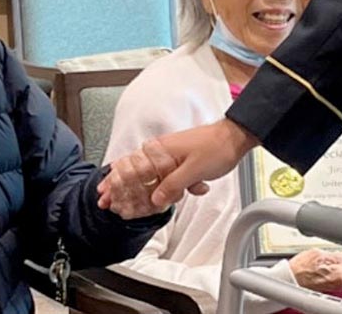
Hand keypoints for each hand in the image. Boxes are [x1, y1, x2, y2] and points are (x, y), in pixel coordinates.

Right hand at [97, 119, 258, 217]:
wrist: (236, 138)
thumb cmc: (216, 147)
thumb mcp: (192, 171)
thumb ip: (172, 186)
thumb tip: (156, 199)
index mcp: (160, 150)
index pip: (130, 168)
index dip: (115, 182)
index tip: (105, 194)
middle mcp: (162, 151)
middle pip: (136, 173)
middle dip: (124, 189)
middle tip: (110, 201)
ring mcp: (172, 155)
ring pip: (153, 177)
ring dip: (152, 192)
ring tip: (138, 204)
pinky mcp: (182, 159)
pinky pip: (169, 176)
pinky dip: (174, 187)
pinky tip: (184, 193)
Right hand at [288, 249, 341, 291]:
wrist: (288, 280)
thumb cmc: (300, 268)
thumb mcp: (321, 253)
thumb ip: (341, 255)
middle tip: (334, 255)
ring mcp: (338, 286)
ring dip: (339, 264)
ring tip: (322, 261)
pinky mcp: (332, 287)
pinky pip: (339, 275)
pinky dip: (334, 269)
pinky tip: (321, 267)